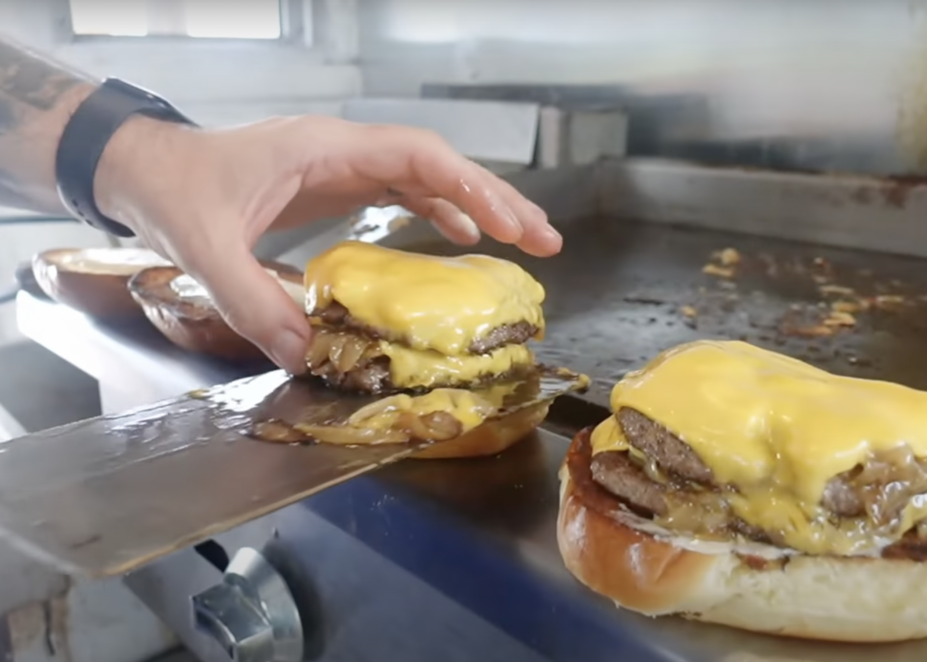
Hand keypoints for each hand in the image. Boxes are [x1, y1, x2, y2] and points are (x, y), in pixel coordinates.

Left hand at [93, 115, 562, 372]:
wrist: (145, 169)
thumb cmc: (174, 193)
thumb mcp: (206, 250)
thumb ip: (254, 301)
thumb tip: (309, 358)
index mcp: (325, 149)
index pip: (417, 157)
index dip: (470, 188)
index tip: (509, 224)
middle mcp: (345, 151)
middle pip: (440, 165)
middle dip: (496, 199)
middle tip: (544, 239)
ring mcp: (343, 165)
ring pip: (429, 177)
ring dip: (478, 205)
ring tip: (524, 240)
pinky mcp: (336, 184)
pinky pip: (403, 192)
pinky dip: (439, 211)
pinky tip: (459, 237)